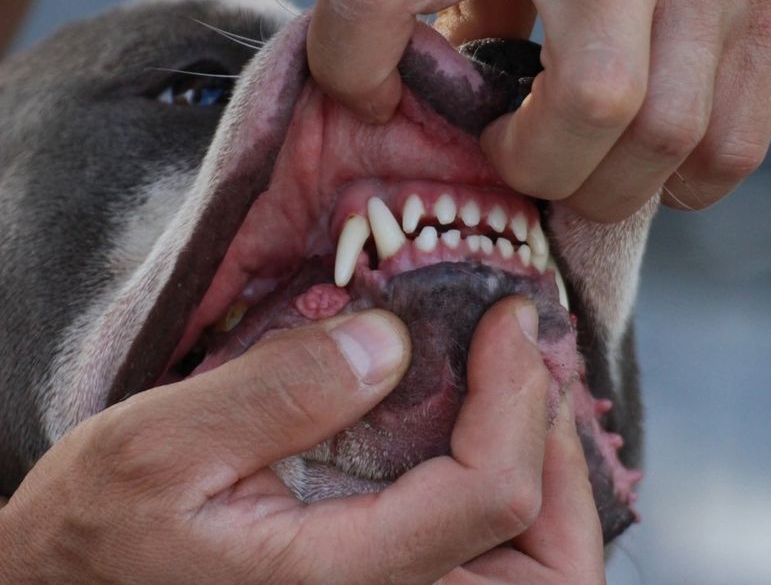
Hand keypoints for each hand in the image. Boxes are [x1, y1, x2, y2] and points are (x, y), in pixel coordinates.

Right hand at [0, 299, 604, 582]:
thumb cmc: (102, 532)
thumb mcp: (161, 446)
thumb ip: (278, 392)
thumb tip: (389, 340)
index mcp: (334, 581)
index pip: (488, 498)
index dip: (517, 396)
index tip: (509, 318)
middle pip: (545, 567)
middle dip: (561, 454)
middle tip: (538, 364)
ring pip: (529, 575)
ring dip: (550, 479)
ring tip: (526, 392)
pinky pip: (485, 565)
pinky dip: (510, 497)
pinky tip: (484, 431)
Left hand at [308, 0, 770, 220]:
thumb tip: (463, 67)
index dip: (350, 62)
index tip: (370, 98)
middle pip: (584, 104)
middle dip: (535, 167)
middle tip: (511, 154)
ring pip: (666, 137)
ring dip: (608, 184)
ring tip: (580, 164)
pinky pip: (732, 141)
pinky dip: (683, 178)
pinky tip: (652, 153)